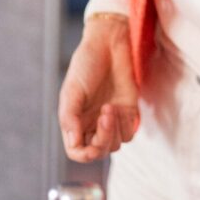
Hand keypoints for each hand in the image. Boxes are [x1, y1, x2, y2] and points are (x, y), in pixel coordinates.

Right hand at [58, 16, 138, 161]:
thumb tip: (74, 144)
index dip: (85, 155)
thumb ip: (70, 118)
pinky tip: (119, 105)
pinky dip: (126, 125)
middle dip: (103, 139)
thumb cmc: (86, 65)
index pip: (78, 152)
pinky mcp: (128, 112)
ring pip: (115, 145)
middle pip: (98, 151)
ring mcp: (111, 120)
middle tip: (105, 112)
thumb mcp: (72, 90)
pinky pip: (129, 132)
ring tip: (109, 106)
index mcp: (74, 122)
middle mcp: (92, 124)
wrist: (108, 45)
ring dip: (114, 130)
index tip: (92, 145)